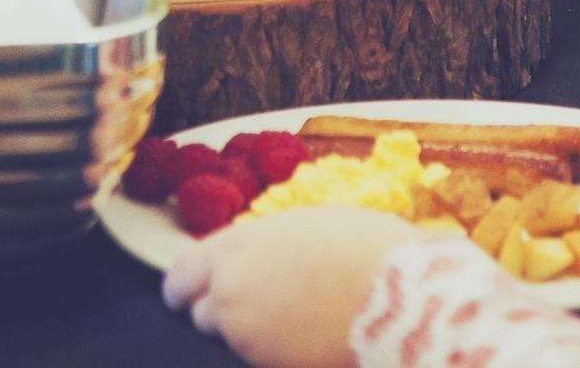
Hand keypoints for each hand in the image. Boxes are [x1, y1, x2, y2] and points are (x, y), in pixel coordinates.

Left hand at [163, 208, 416, 367]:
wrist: (395, 298)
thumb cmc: (364, 247)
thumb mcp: (309, 226)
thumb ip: (270, 245)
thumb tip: (263, 258)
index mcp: (238, 244)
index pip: (184, 271)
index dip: (186, 285)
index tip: (189, 292)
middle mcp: (230, 287)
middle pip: (200, 310)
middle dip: (217, 310)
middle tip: (247, 308)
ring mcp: (244, 333)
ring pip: (226, 338)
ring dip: (243, 332)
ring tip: (283, 323)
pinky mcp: (264, 365)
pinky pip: (254, 358)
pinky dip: (268, 351)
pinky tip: (298, 340)